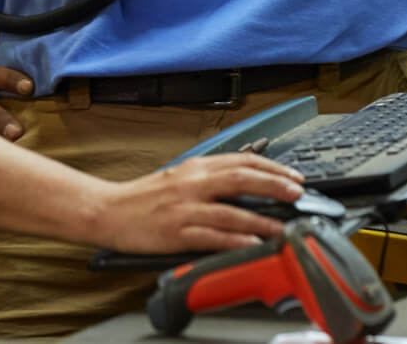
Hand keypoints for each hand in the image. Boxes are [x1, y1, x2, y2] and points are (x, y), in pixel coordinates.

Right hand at [96, 154, 305, 254]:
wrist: (108, 210)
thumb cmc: (143, 197)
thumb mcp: (179, 177)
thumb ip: (209, 179)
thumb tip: (245, 182)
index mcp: (195, 168)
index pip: (240, 160)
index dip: (271, 167)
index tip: (293, 176)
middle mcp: (192, 183)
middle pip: (240, 178)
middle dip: (273, 184)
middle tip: (297, 192)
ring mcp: (184, 208)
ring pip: (230, 210)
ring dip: (261, 218)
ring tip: (282, 225)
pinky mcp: (176, 232)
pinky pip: (212, 237)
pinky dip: (235, 240)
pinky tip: (252, 244)